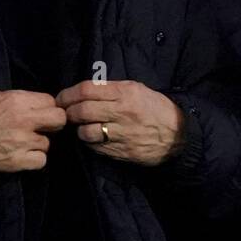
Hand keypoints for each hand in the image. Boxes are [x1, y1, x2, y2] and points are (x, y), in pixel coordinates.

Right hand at [0, 90, 65, 173]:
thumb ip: (17, 99)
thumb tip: (33, 104)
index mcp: (17, 100)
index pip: (50, 101)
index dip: (46, 108)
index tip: (39, 114)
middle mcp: (23, 120)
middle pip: (59, 120)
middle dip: (52, 124)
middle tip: (41, 129)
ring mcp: (21, 142)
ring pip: (48, 144)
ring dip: (37, 145)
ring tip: (22, 144)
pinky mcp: (16, 162)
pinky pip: (40, 161)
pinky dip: (33, 161)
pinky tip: (22, 156)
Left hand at [55, 80, 182, 166]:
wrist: (178, 134)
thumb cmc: (155, 108)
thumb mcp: (137, 89)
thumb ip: (111, 89)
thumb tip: (82, 91)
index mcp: (125, 92)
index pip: (86, 90)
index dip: (68, 94)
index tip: (61, 98)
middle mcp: (122, 112)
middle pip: (82, 111)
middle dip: (68, 113)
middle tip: (65, 114)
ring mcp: (122, 134)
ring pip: (86, 132)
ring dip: (78, 130)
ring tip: (80, 127)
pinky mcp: (122, 151)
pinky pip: (96, 148)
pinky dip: (89, 143)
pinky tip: (92, 139)